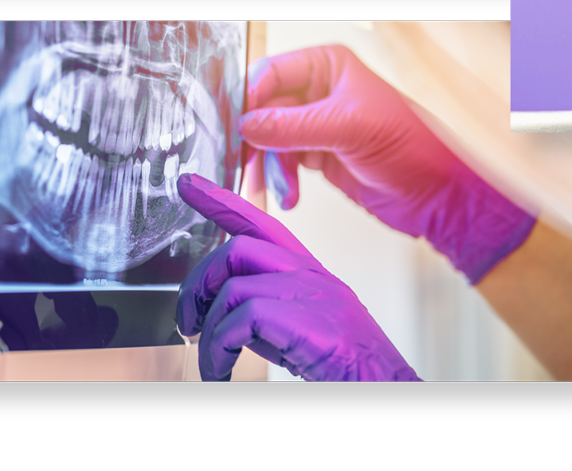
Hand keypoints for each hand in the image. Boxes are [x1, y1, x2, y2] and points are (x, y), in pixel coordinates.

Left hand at [175, 173, 420, 381]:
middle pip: (238, 248)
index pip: (261, 222)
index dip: (221, 200)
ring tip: (209, 361)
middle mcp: (313, 274)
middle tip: (188, 323)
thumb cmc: (344, 369)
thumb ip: (267, 313)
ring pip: (236, 284)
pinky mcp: (312, 323)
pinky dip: (218, 349)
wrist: (384, 387)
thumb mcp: (299, 333)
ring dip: (208, 328)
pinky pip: (243, 319)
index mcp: (309, 272)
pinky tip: (220, 371)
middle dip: (198, 284)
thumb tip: (222, 314)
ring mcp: (315, 295)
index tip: (188, 184)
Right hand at [239, 44, 535, 282]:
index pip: (272, 72)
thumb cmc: (410, 144)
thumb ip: (294, 126)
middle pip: (264, 107)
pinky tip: (291, 193)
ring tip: (281, 186)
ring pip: (269, 138)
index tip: (237, 125)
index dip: (250, 98)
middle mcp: (319, 90)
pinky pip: (282, 161)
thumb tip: (249, 124)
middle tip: (245, 161)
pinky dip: (281, 178)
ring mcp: (317, 123)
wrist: (432, 192)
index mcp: (328, 66)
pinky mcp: (318, 153)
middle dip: (255, 138)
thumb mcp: (348, 128)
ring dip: (269, 165)